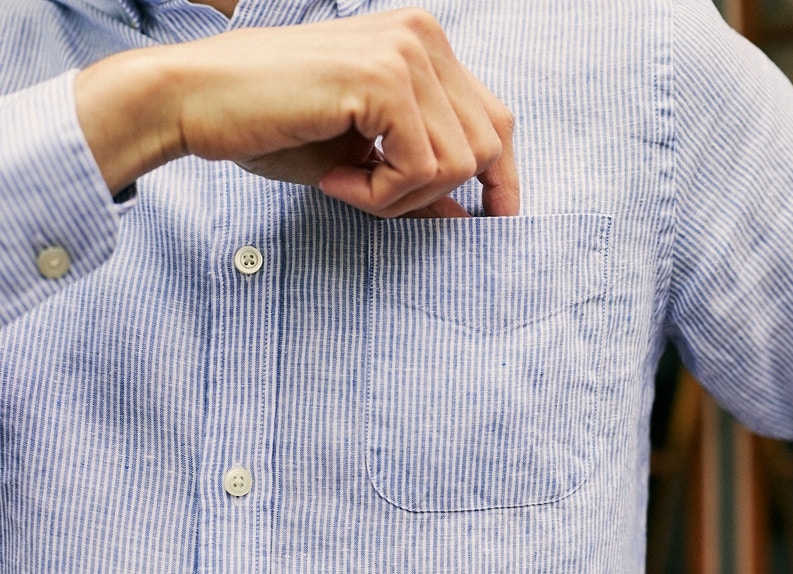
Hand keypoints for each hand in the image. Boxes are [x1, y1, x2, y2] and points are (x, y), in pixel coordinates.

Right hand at [75, 9, 518, 217]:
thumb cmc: (270, 126)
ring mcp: (407, 51)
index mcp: (423, 45)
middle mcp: (424, 37)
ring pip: (459, 163)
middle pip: (488, 144)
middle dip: (435, 194)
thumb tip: (465, 215)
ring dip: (402, 198)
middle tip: (370, 199)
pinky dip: (380, 195)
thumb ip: (419, 176)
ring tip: (345, 185)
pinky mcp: (384, 78)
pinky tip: (334, 181)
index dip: (502, 177)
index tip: (496, 220)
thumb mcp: (361, 159)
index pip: (495, 119)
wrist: (193, 100)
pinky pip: (421, 168)